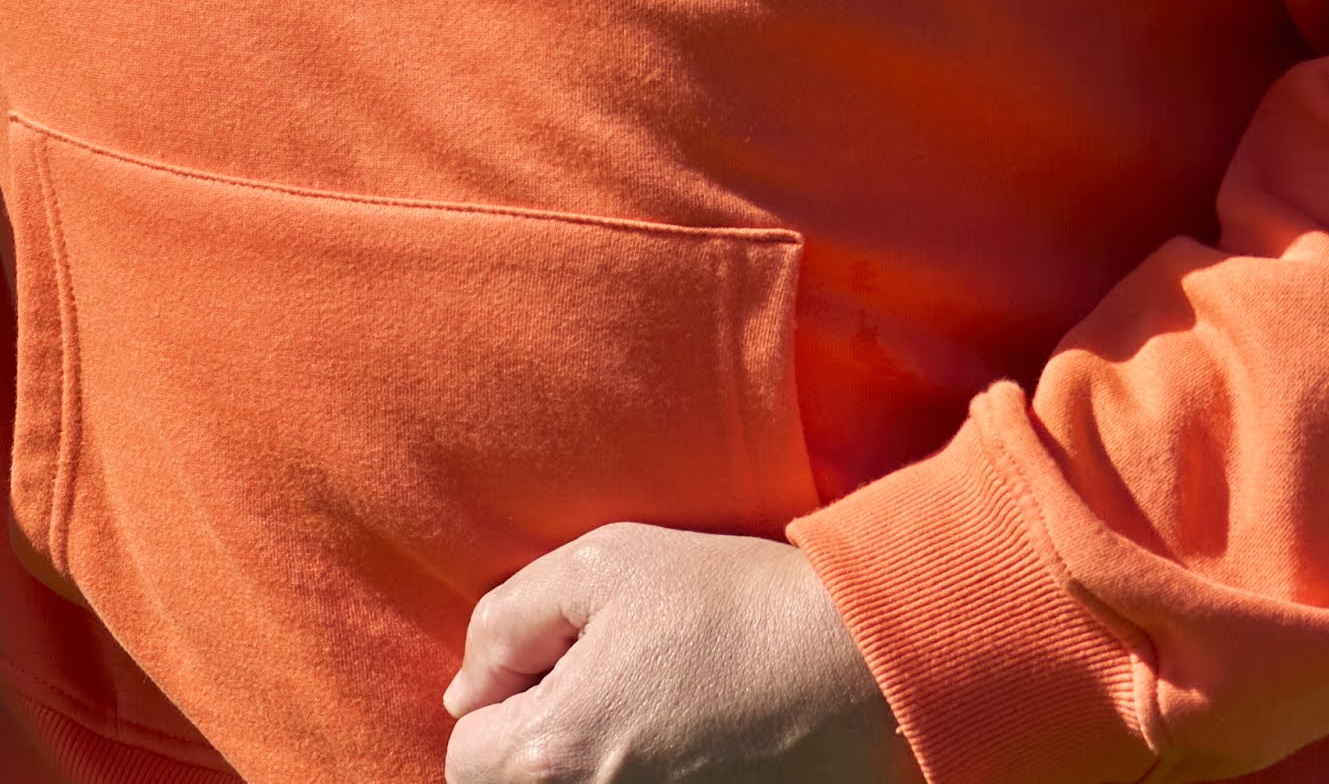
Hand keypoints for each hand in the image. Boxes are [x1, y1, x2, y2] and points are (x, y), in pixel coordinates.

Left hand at [443, 526, 918, 783]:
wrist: (863, 664)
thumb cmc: (731, 602)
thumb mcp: (600, 566)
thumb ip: (504, 624)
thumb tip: (465, 692)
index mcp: (556, 752)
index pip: (465, 757)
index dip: (497, 705)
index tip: (558, 672)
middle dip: (533, 752)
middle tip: (603, 698)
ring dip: (588, 772)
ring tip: (649, 724)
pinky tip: (688, 755)